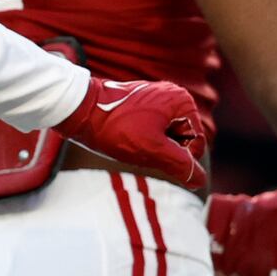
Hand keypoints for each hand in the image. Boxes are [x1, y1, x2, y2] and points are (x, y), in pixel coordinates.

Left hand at [54, 78, 205, 189]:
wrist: (77, 109)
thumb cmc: (113, 127)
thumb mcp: (152, 150)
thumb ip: (181, 165)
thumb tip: (199, 180)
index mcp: (181, 101)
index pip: (197, 144)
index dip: (178, 156)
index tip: (152, 149)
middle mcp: (172, 95)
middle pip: (182, 140)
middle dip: (164, 150)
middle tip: (139, 144)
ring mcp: (156, 99)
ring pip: (166, 138)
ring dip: (152, 147)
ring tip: (130, 139)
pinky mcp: (141, 105)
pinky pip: (152, 132)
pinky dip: (141, 140)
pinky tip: (124, 136)